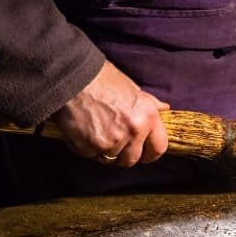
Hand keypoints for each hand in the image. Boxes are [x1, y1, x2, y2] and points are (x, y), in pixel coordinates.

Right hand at [51, 61, 168, 166]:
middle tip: (114, 142)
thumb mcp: (133, 88)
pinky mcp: (90, 147)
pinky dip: (86, 147)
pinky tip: (83, 131)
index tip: (144, 154)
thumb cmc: (102, 79)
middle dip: (124, 154)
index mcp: (147, 117)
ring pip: (111, 159)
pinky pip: (91, 156)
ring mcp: (112, 141)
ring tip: (97, 132)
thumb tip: (164, 109)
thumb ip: (149, 104)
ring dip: (105, 151)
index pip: (158, 148)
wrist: (72, 77)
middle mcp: (133, 131)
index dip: (151, 153)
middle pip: (132, 159)